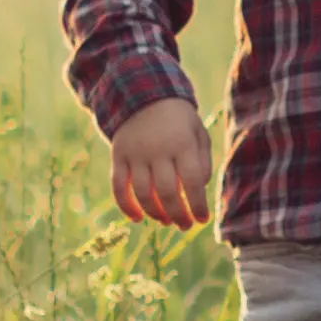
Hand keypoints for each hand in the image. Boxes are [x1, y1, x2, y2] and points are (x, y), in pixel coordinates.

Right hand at [107, 97, 214, 228]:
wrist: (144, 95)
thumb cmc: (178, 120)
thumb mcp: (198, 132)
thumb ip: (202, 161)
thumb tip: (198, 189)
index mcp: (182, 144)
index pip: (192, 181)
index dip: (198, 205)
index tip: (203, 219)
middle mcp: (158, 150)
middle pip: (167, 192)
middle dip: (178, 215)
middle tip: (185, 226)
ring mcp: (135, 154)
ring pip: (143, 194)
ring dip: (155, 214)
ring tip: (166, 221)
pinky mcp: (118, 156)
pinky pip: (118, 186)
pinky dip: (126, 206)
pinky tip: (137, 218)